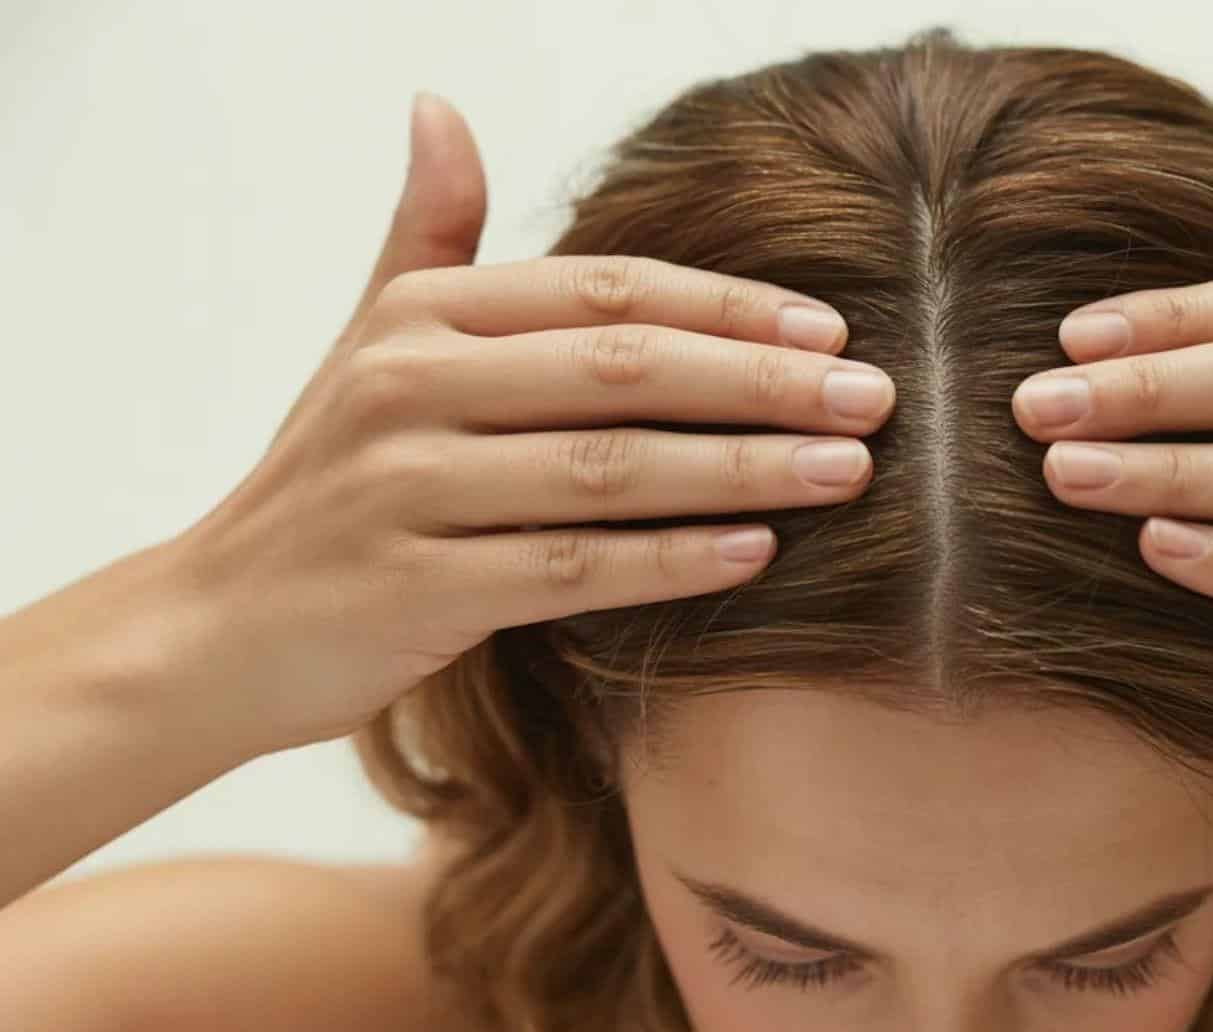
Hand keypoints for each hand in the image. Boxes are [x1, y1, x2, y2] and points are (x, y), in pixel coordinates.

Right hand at [155, 93, 893, 753]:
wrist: (217, 624)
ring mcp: (406, 487)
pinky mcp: (412, 588)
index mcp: (422, 317)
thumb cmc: (330, 479)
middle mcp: (409, 386)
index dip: (727, 305)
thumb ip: (428, 234)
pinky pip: (569, 570)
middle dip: (763, 382)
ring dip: (743, 468)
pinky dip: (670, 560)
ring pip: (611, 470)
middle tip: (875, 397)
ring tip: (847, 472)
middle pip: (625, 369)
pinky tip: (757, 553)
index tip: (831, 327)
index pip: (604, 292)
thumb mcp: (370, 341)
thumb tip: (438, 107)